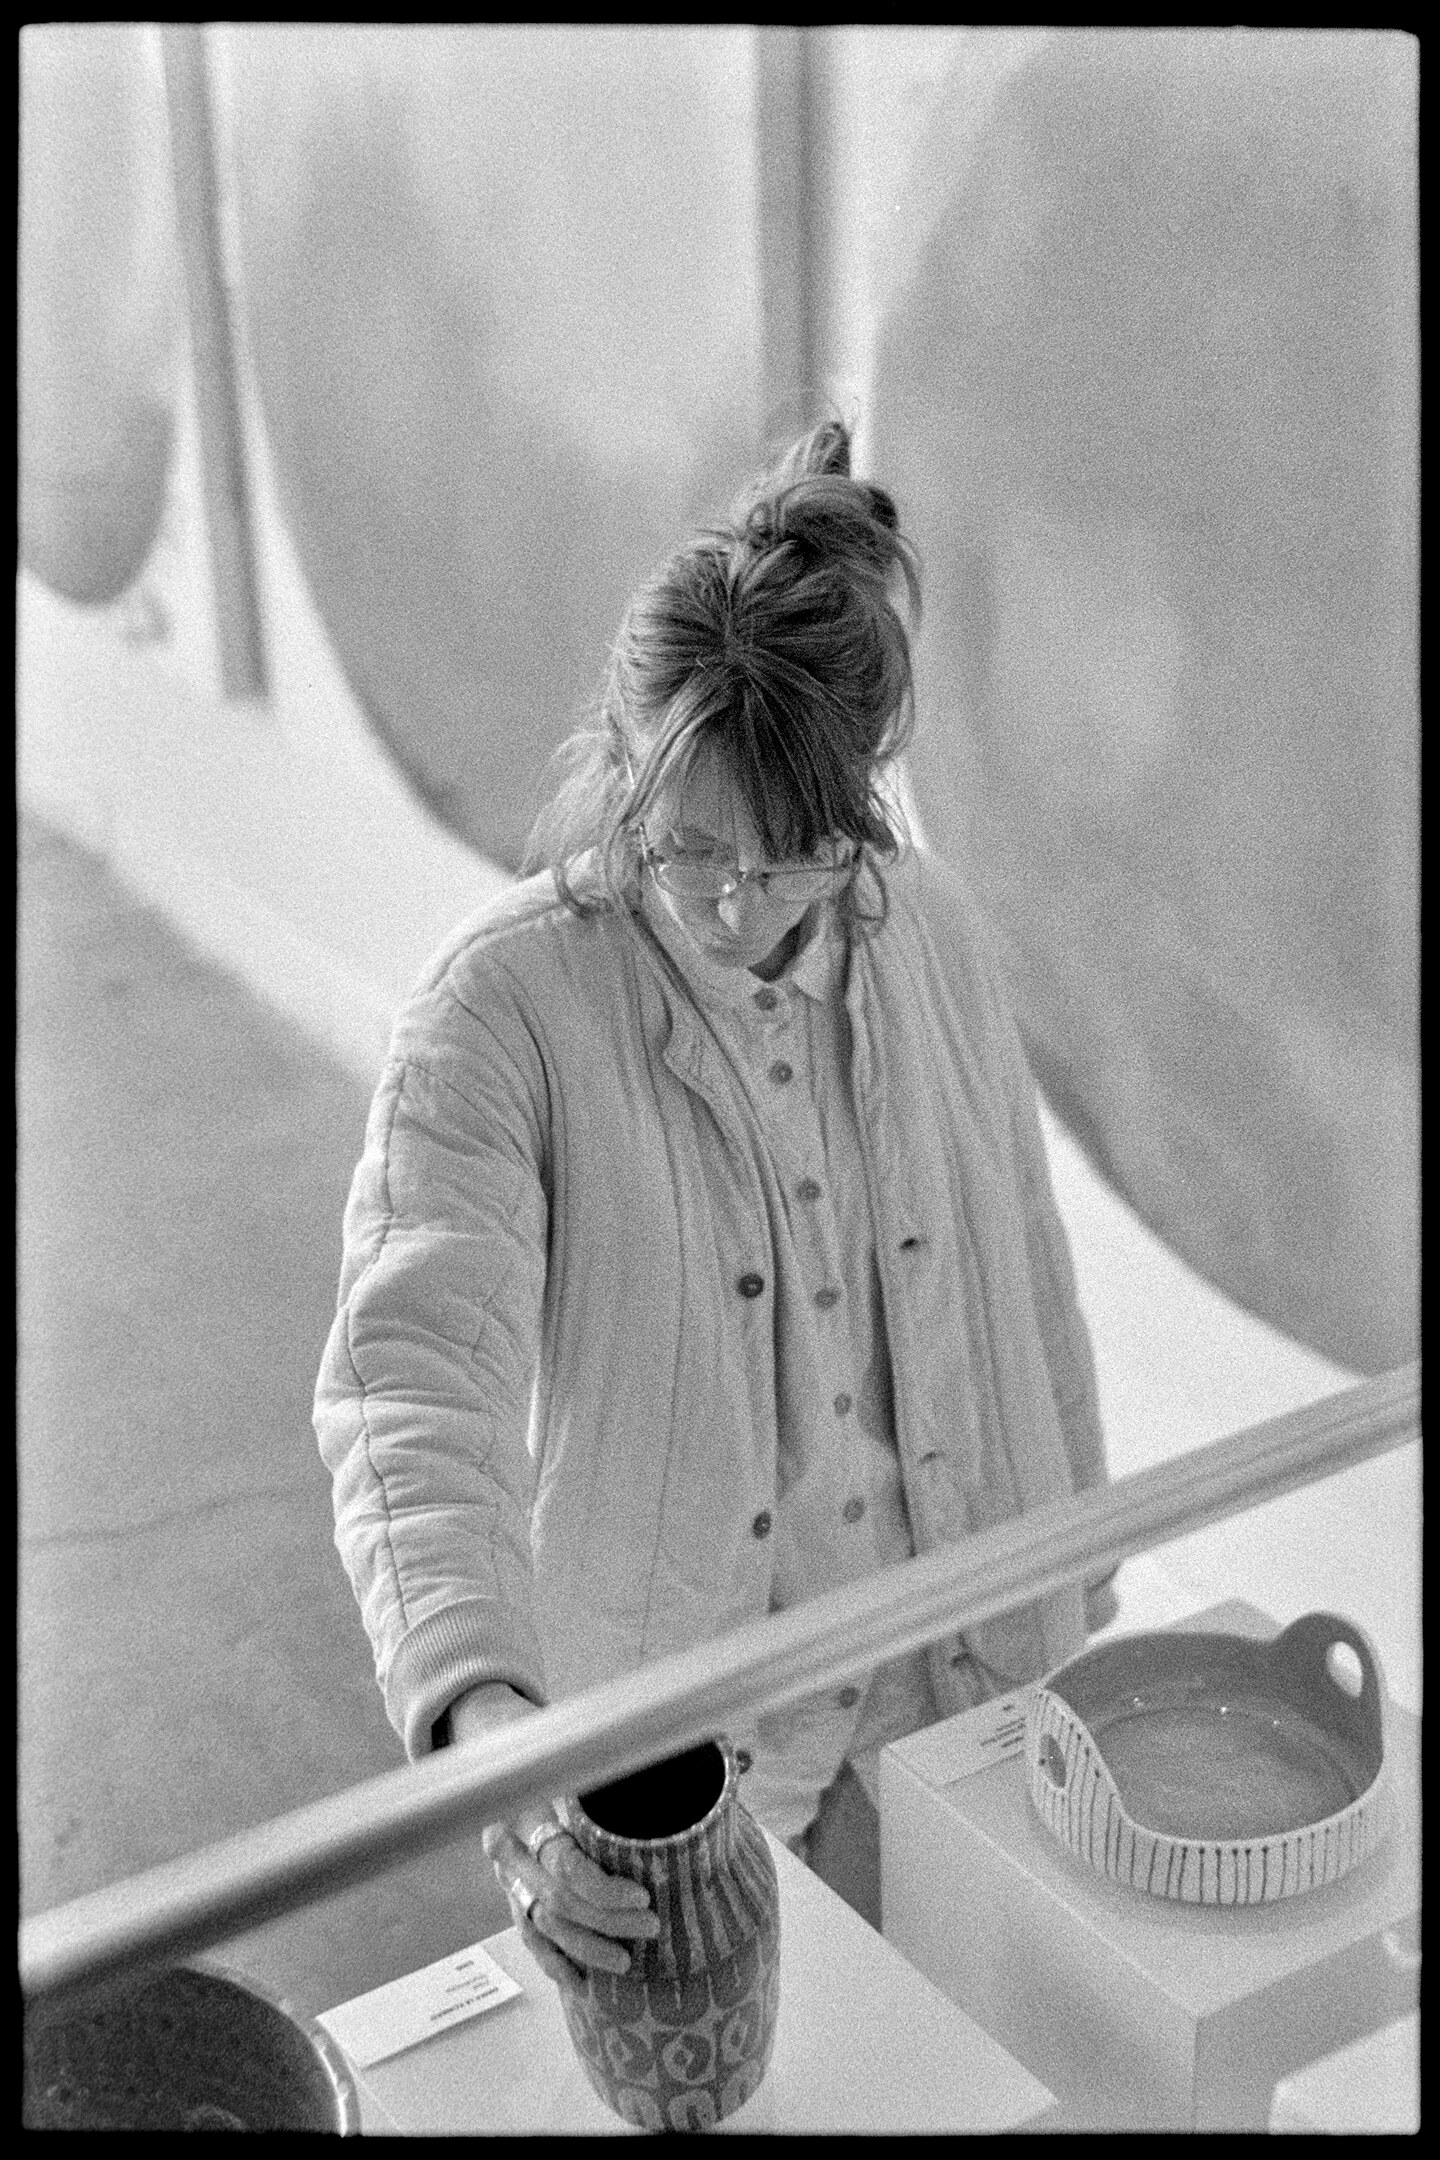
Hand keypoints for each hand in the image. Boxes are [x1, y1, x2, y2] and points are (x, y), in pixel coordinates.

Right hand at [451, 1684, 660, 1985]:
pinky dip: (555, 1962)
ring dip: (586, 1947)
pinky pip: (530, 1937)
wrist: (508, 1754)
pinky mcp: (513, 1895)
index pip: (565, 1864)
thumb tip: (739, 1756)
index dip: (604, 1888)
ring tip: (627, 1962)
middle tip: (651, 1925)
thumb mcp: (596, 1748)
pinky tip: (582, 1983)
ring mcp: (509, 1874)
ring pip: (544, 1923)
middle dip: (606, 1920)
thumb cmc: (568, 1750)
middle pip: (557, 1899)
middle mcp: (512, 1844)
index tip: (644, 1893)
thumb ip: (652, 1757)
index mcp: (530, 1807)